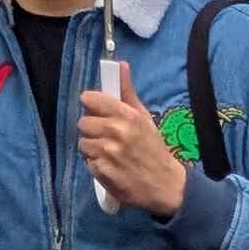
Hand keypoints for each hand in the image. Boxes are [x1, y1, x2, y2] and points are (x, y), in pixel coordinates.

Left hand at [76, 77, 187, 217]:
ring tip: (109, 152)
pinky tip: (110, 166)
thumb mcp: (144, 117)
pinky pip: (87, 162)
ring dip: (93, 148)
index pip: (90, 99)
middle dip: (92, 129)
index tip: (97, 111)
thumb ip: (127, 92)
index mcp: (126, 115)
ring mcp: (108, 153)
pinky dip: (96, 164)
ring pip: (83, 143)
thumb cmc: (153, 148)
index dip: (92, 105)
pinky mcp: (102, 172)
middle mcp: (116, 132)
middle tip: (106, 136)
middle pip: (83, 122)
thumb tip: (120, 64)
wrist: (165, 185)